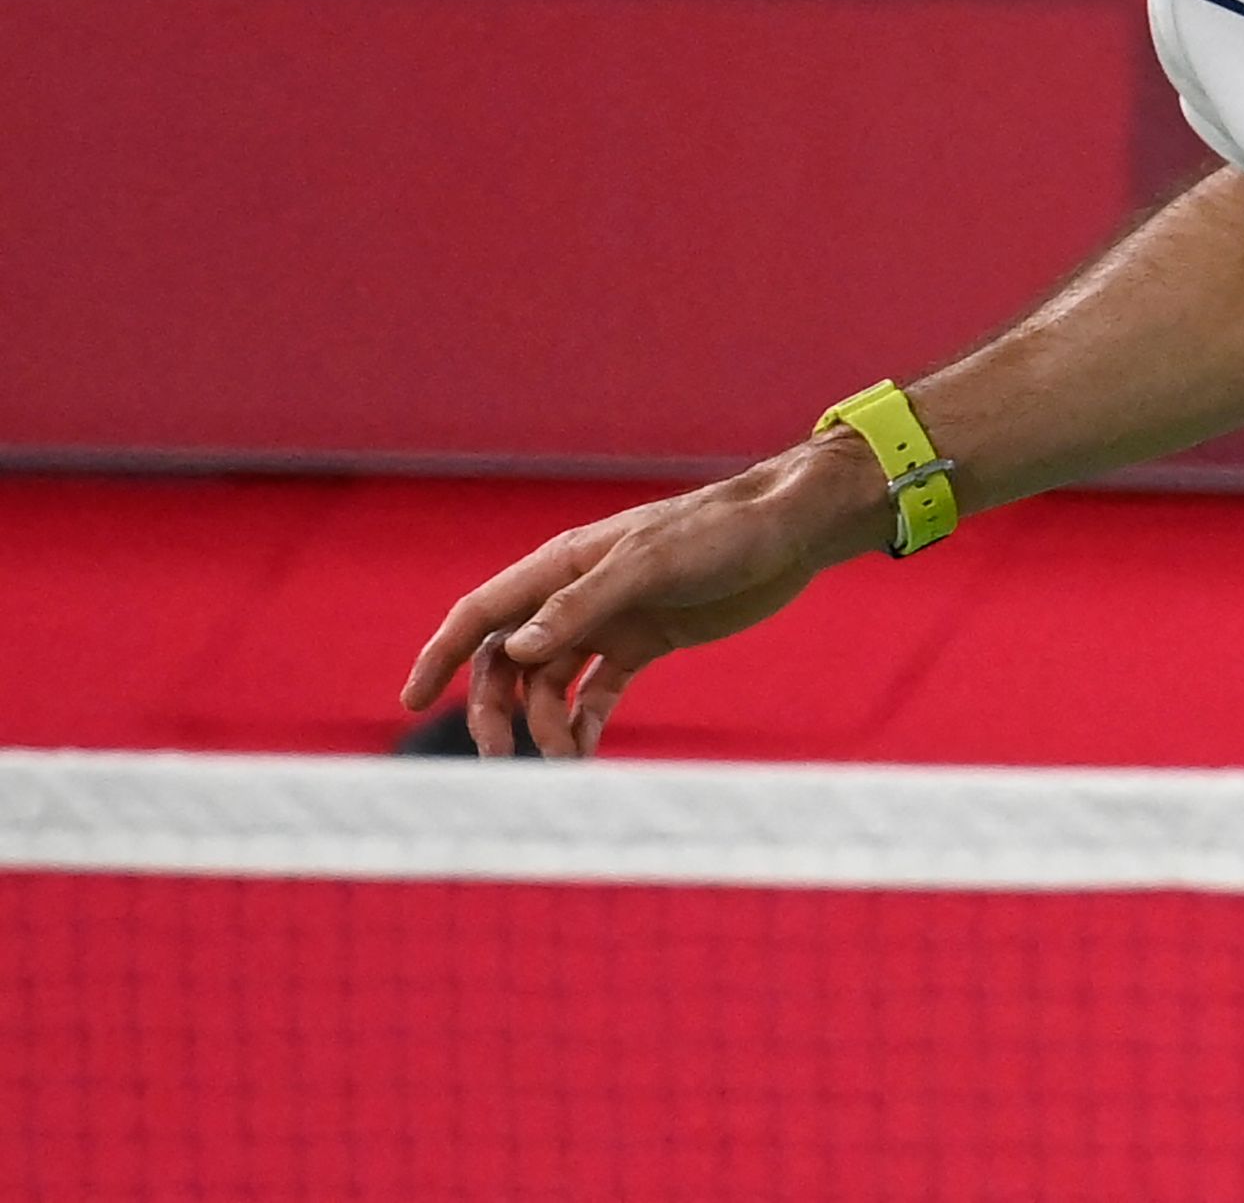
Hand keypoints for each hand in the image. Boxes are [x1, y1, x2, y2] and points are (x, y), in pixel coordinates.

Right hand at [396, 434, 886, 757]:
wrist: (787, 531)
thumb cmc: (718, 532)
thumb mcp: (649, 564)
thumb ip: (582, 605)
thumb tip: (516, 649)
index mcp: (563, 564)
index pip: (483, 613)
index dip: (441, 655)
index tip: (410, 700)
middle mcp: (577, 594)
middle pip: (510, 660)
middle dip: (497, 708)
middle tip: (506, 755)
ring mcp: (611, 620)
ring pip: (553, 683)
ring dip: (546, 722)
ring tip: (564, 759)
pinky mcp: (647, 642)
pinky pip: (599, 691)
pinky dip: (585, 721)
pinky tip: (584, 750)